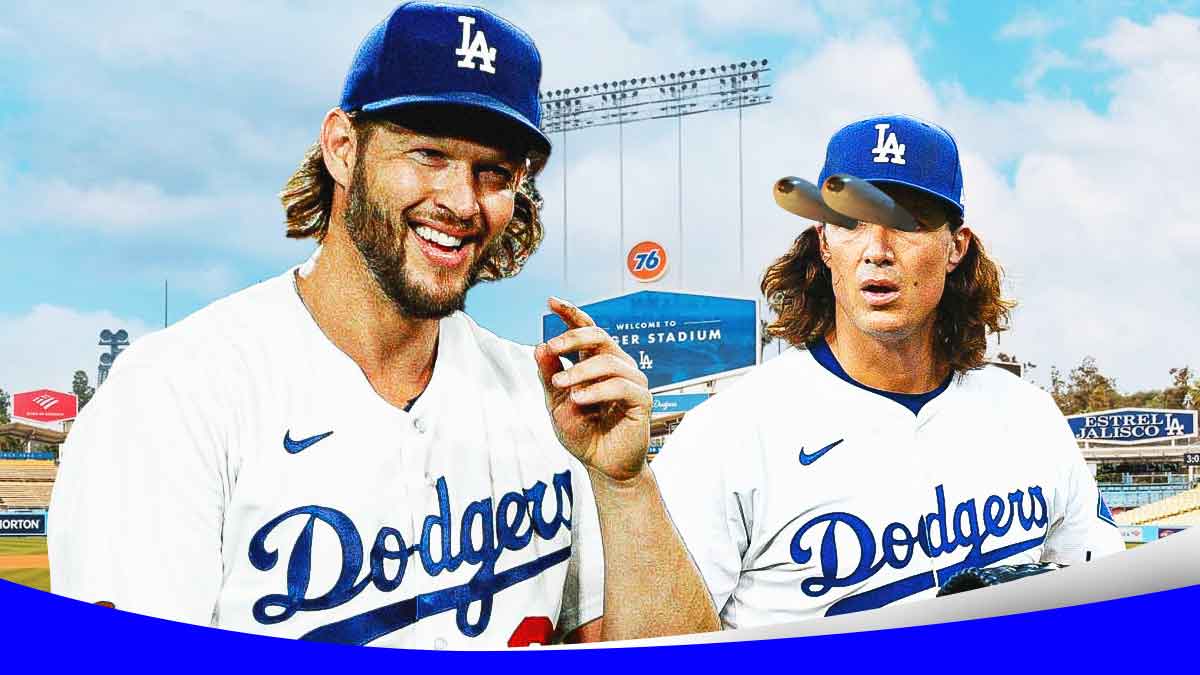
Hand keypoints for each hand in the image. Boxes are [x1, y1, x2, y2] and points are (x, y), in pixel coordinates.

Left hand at [534, 297, 651, 481]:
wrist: (601, 466)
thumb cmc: (582, 433)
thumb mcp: (555, 403)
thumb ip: (549, 375)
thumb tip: (539, 346)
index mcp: (594, 362)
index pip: (585, 329)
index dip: (570, 313)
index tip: (551, 301)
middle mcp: (615, 365)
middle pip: (598, 336)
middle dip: (573, 337)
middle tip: (552, 347)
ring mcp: (631, 381)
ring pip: (608, 361)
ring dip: (580, 371)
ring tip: (561, 385)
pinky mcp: (642, 400)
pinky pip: (622, 386)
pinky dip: (597, 390)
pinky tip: (579, 399)